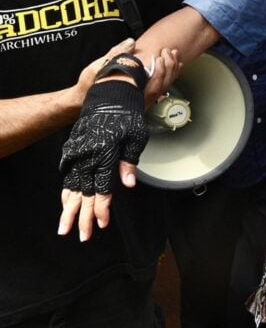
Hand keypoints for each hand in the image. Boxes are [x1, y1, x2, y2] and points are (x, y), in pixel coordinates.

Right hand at [58, 48, 179, 240]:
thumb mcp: (137, 136)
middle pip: (84, 191)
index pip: (102, 187)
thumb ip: (130, 161)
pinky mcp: (74, 146)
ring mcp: (78, 149)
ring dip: (70, 206)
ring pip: (72, 184)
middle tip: (80, 235)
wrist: (110, 91)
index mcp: (105, 152)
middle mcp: (88, 153)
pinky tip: (67, 199)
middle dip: (82, 216)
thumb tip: (128, 184)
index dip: (102, 208)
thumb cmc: (128, 113)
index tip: (102, 224)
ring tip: (66, 225)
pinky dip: (67, 188)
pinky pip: (68, 172)